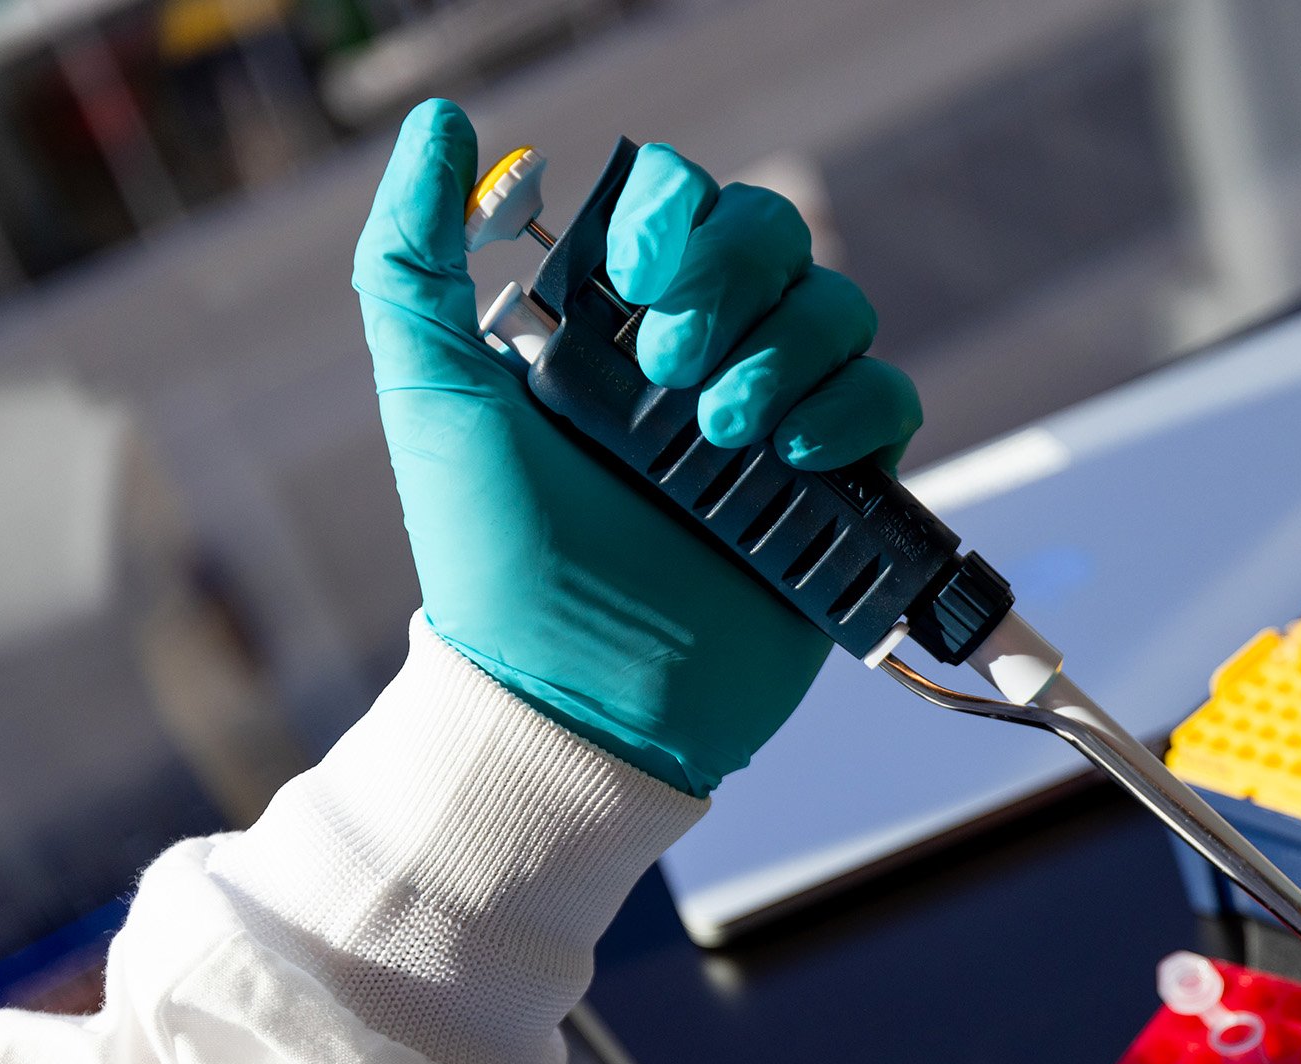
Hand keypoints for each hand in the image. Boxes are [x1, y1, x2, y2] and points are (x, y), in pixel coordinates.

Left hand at [354, 101, 923, 793]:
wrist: (574, 698)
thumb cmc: (496, 562)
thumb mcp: (434, 398)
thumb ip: (413, 258)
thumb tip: (440, 128)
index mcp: (611, 328)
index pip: (678, 207)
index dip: (671, 217)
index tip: (632, 273)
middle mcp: (697, 365)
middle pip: (773, 239)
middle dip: (731, 282)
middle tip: (669, 369)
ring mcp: (772, 427)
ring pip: (837, 312)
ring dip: (786, 353)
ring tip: (720, 435)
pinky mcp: (831, 494)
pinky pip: (887, 400)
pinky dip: (852, 410)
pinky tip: (793, 455)